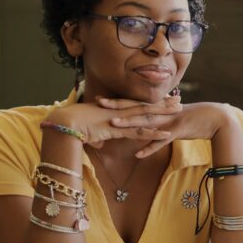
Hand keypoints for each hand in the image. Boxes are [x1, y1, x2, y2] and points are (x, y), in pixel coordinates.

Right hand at [45, 96, 180, 147]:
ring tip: (178, 111)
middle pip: (144, 105)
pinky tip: (167, 134)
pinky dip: (154, 133)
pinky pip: (140, 132)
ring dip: (163, 113)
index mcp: (113, 109)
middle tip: (177, 99)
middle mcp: (118, 111)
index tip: (162, 98)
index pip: (135, 104)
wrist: (64, 123)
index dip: (149, 101)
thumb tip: (99, 143)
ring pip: (146, 115)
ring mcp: (119, 119)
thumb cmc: (73, 127)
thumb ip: (98, 138)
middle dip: (161, 103)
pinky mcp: (118, 129)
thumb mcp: (89, 133)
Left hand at [102, 99, 237, 157]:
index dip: (119, 101)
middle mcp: (162, 111)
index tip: (101, 99)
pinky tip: (138, 154)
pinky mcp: (178, 131)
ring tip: (113, 125)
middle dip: (118, 106)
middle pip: (137, 108)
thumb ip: (160, 120)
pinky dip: (150, 147)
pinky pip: (162, 141)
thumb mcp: (175, 117)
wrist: (215, 119)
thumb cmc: (195, 119)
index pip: (136, 102)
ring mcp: (169, 121)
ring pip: (146, 122)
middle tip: (99, 104)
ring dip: (130, 123)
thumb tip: (147, 126)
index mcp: (159, 107)